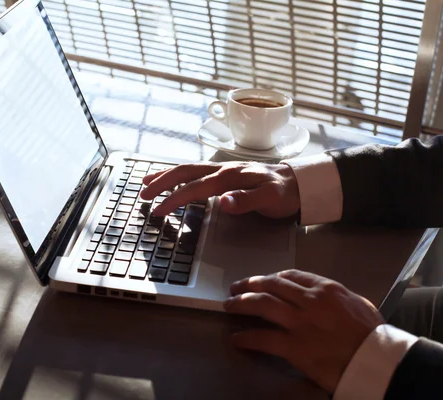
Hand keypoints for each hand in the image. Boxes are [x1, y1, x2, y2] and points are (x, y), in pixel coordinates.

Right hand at [140, 162, 299, 217]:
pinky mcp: (224, 173)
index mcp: (231, 176)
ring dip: (166, 176)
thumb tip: (223, 201)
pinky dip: (179, 174)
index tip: (159, 210)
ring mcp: (223, 169)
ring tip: (146, 183)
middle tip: (143, 196)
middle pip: (185, 172)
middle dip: (162, 183)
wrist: (299, 183)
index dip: (175, 199)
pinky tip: (171, 178)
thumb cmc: (285, 193)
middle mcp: (223, 169)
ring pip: (188, 169)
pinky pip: (195, 171)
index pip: (195, 187)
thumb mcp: (271, 199)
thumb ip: (247, 201)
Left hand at [224, 270, 383, 392]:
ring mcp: (299, 323)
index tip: (263, 280)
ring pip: (261, 304)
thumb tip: (327, 296)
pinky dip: (246, 337)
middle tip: (236, 287)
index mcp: (325, 289)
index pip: (291, 275)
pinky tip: (237, 338)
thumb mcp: (360, 304)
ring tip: (229, 305)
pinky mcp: (293, 346)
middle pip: (271, 285)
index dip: (272, 277)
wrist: (377, 362)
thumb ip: (338, 297)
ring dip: (241, 303)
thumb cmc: (373, 335)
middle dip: (249, 284)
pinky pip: (263, 338)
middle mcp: (309, 300)